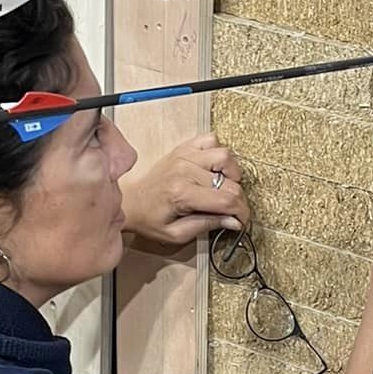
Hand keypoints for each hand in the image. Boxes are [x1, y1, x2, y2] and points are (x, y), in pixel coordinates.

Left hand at [119, 133, 251, 248]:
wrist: (130, 201)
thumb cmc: (149, 218)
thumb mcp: (176, 233)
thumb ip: (207, 225)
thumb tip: (234, 221)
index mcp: (182, 193)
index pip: (227, 200)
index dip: (242, 212)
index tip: (242, 220)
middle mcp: (185, 170)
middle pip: (230, 182)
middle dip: (239, 199)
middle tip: (234, 210)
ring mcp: (184, 156)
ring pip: (225, 156)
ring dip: (232, 173)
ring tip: (225, 186)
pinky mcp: (183, 148)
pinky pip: (211, 140)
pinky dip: (218, 153)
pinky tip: (214, 169)